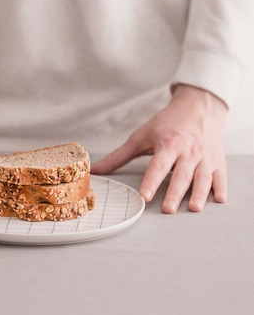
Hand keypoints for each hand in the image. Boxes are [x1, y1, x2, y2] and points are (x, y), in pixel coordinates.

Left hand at [91, 84, 227, 212]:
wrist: (199, 105)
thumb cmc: (167, 123)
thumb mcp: (142, 136)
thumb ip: (119, 156)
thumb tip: (95, 170)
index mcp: (168, 144)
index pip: (158, 165)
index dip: (151, 181)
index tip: (144, 196)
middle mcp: (188, 151)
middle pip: (180, 175)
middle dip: (175, 193)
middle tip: (168, 209)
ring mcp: (205, 157)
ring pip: (202, 178)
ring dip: (199, 194)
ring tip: (193, 209)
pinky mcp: (218, 161)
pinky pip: (221, 177)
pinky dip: (221, 189)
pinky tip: (218, 200)